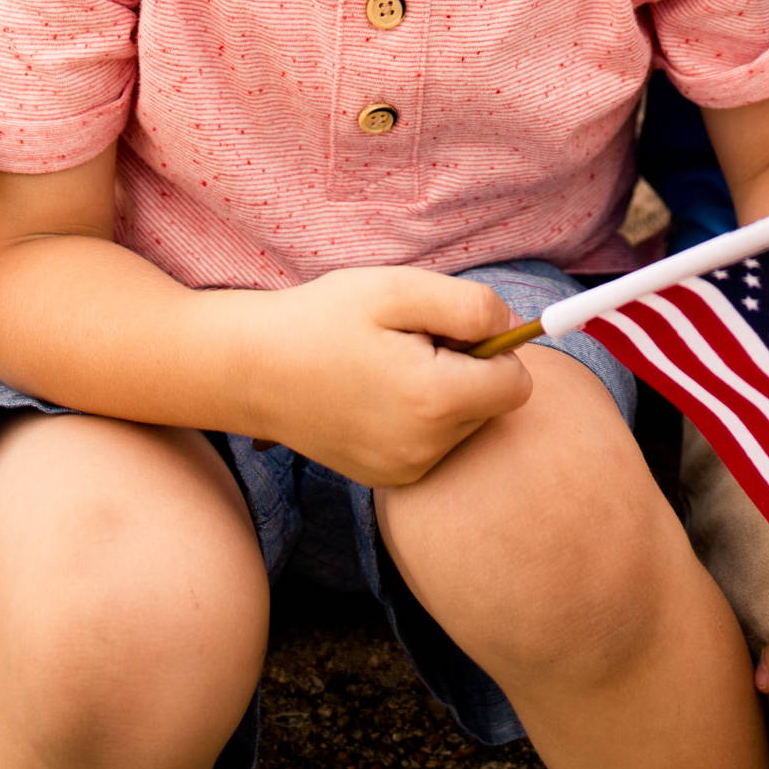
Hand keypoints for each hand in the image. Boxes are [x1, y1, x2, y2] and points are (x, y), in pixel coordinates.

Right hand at [232, 268, 533, 486]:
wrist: (251, 369)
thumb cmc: (323, 319)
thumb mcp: (399, 289)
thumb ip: (470, 306)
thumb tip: (513, 328)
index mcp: (435, 402)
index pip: (517, 385)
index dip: (494, 347)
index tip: (448, 329)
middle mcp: (426, 450)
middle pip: (491, 406)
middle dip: (466, 370)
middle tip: (409, 343)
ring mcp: (404, 471)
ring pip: (462, 426)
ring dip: (442, 393)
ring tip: (386, 367)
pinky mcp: (386, 479)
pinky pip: (431, 444)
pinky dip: (418, 417)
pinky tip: (374, 394)